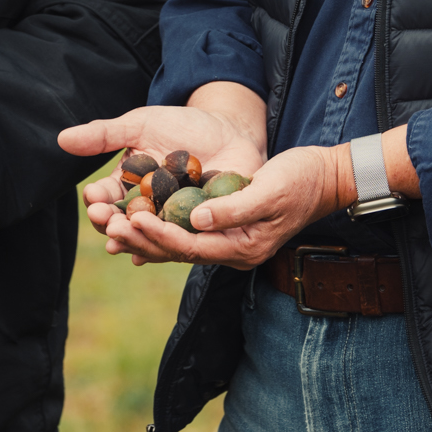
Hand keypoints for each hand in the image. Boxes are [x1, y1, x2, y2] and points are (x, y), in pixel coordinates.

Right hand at [58, 83, 266, 244]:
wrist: (230, 129)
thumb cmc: (182, 125)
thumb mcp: (140, 125)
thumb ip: (105, 135)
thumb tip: (62, 139)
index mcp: (128, 186)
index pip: (106, 200)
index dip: (97, 202)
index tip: (93, 199)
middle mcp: (146, 209)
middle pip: (123, 225)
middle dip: (112, 226)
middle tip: (107, 223)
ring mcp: (172, 221)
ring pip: (149, 238)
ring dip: (135, 240)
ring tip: (127, 237)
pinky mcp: (200, 228)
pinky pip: (183, 244)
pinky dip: (166, 250)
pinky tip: (150, 256)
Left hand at [102, 144, 349, 267]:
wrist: (324, 179)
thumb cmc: (301, 180)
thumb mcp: (270, 189)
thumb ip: (234, 208)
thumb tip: (196, 220)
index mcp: (242, 247)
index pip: (190, 246)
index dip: (159, 233)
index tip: (131, 218)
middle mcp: (232, 252)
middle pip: (177, 252)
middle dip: (141, 238)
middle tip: (107, 223)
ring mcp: (228, 243)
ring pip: (177, 245)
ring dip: (144, 236)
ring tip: (110, 225)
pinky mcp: (224, 229)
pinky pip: (185, 235)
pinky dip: (160, 229)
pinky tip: (135, 223)